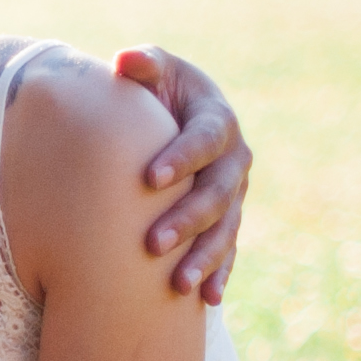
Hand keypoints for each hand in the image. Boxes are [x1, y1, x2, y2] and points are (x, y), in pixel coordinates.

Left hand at [110, 46, 252, 304]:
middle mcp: (233, 160)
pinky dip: (219, 274)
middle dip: (187, 219)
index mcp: (217, 120)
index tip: (149, 178)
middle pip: (217, 193)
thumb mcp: (152, 71)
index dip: (182, 158)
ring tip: (177, 285)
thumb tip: (127, 60)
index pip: (205, 139)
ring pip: (225, 229)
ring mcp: (233, 194)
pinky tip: (206, 301)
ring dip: (204, 257)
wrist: (171, 116)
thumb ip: (143, 65)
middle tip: (152, 243)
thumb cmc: (155, 91)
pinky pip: (228, 250)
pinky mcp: (227, 219)